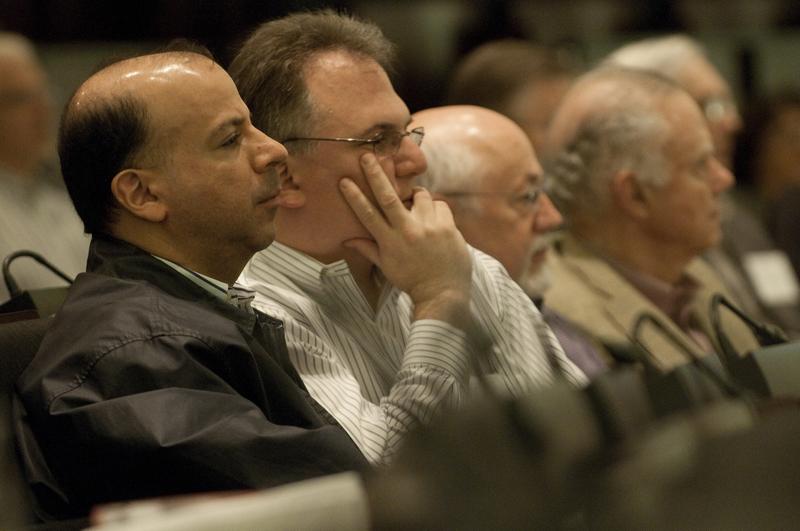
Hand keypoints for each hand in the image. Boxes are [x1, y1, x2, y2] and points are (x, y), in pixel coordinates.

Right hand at [339, 153, 471, 324]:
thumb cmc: (412, 280)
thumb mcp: (387, 267)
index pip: (368, 214)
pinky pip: (440, 204)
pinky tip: (434, 221)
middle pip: (389, 196)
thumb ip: (369, 249)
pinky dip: (436, 209)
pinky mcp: (448, 226)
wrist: (443, 293)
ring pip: (420, 196)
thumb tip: (347, 240)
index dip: (355, 196)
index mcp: (390, 241)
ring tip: (417, 209)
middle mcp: (408, 231)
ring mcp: (429, 227)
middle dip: (376, 175)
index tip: (344, 180)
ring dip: (416, 198)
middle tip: (367, 156)